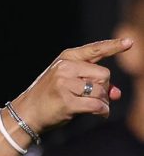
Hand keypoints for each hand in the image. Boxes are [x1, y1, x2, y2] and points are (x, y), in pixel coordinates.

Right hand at [13, 38, 132, 132]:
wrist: (27, 112)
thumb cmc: (50, 97)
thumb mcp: (68, 83)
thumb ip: (92, 83)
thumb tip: (117, 93)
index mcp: (66, 58)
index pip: (94, 50)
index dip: (113, 47)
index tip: (129, 42)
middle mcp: (65, 68)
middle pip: (104, 74)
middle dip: (104, 88)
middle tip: (95, 97)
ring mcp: (64, 84)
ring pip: (101, 91)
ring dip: (103, 101)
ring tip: (94, 106)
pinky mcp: (67, 101)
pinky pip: (96, 105)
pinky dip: (102, 111)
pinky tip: (99, 113)